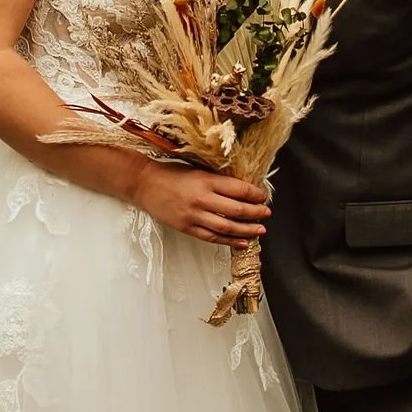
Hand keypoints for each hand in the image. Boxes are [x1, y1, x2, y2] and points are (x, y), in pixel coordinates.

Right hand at [130, 161, 269, 244]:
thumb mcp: (197, 170)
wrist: (144, 184)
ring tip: (260, 230)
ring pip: (226, 227)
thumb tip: (242, 190)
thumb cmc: (170, 173)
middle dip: (255, 213)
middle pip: (236, 210)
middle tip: (267, 213)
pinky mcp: (186, 227)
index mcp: (206, 180)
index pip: (238, 189)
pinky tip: (241, 242)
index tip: (263, 196)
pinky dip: (228, 241)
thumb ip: (217, 181)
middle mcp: (201, 198)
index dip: (255, 194)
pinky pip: (211, 237)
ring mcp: (194, 215)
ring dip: (246, 230)